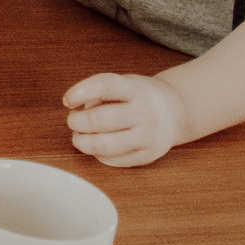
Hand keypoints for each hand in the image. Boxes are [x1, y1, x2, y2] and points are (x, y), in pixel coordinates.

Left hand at [62, 73, 191, 166]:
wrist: (176, 110)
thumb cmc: (139, 97)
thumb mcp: (123, 84)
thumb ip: (99, 94)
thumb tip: (76, 110)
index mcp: (134, 89)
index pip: (104, 86)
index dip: (80, 92)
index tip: (67, 101)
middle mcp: (144, 112)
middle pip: (99, 119)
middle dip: (77, 122)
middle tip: (73, 121)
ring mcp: (148, 136)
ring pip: (105, 145)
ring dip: (83, 142)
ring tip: (80, 137)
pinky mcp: (147, 155)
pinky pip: (114, 160)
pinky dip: (98, 154)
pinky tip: (99, 146)